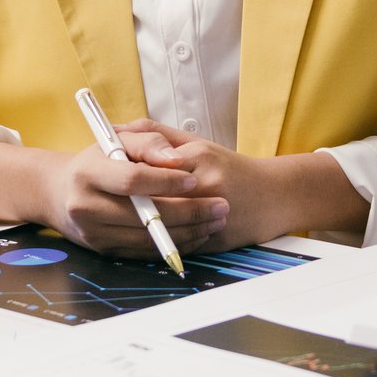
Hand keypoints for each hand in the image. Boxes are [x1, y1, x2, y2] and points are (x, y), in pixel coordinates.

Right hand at [33, 141, 226, 258]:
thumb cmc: (98, 159)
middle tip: (221, 206)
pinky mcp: (104, 251)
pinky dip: (175, 244)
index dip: (165, 181)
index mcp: (87, 174)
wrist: (61, 191)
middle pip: (144, 215)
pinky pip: (146, 252)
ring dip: (189, 232)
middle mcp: (85, 207)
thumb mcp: (117, 139)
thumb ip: (149, 141)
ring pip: (149, 238)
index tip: (194, 180)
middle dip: (189, 212)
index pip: (131, 180)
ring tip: (215, 220)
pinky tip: (198, 233)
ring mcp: (94, 234)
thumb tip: (177, 159)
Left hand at [118, 122, 298, 251]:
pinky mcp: (213, 242)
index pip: (145, 169)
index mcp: (197, 157)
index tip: (105, 180)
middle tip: (101, 207)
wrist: (275, 196)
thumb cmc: (230, 166)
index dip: (123, 179)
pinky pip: (174, 246)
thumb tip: (113, 131)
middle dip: (121, 206)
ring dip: (133, 229)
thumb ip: (153, 135)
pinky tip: (137, 240)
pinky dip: (153, 246)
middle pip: (148, 201)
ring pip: (159, 227)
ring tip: (113, 224)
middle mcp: (206, 185)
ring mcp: (210, 216)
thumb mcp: (195, 141)